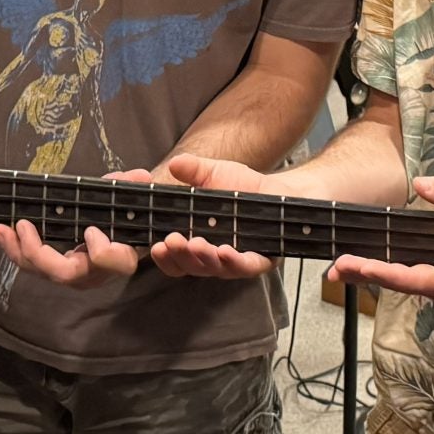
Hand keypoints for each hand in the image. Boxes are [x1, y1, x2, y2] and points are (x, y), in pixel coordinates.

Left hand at [0, 169, 152, 287]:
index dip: (101, 252)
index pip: (113, 263)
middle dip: (38, 254)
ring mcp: (76, 273)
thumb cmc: (130, 210)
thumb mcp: (134, 195)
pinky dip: (17, 249)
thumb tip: (139, 177)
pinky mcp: (59, 267)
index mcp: (122, 256)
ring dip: (18, 251)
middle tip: (23, 226)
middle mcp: (97, 273)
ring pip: (44, 272)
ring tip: (0, 229)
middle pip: (66, 274)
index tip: (91, 230)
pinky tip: (3, 232)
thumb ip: (133, 186)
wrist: (126, 224)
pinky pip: (36, 265)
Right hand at [146, 156, 281, 281]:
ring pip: (216, 269)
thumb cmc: (241, 186)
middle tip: (172, 241)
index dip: (164, 257)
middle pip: (192, 267)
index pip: (175, 259)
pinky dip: (234, 261)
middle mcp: (214, 258)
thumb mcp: (213, 174)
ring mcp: (237, 261)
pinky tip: (224, 251)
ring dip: (204, 258)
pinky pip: (246, 267)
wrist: (277, 189)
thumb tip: (175, 163)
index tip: (156, 245)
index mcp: (197, 242)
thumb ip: (193, 170)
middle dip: (180, 256)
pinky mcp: (262, 260)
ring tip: (195, 244)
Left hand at [328, 176, 433, 300]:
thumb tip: (422, 186)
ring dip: (361, 274)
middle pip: (401, 284)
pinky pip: (386, 272)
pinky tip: (341, 268)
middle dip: (370, 274)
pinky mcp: (408, 268)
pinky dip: (363, 271)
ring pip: (389, 281)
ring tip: (337, 267)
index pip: (425, 281)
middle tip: (343, 265)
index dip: (397, 277)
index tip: (369, 266)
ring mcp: (420, 276)